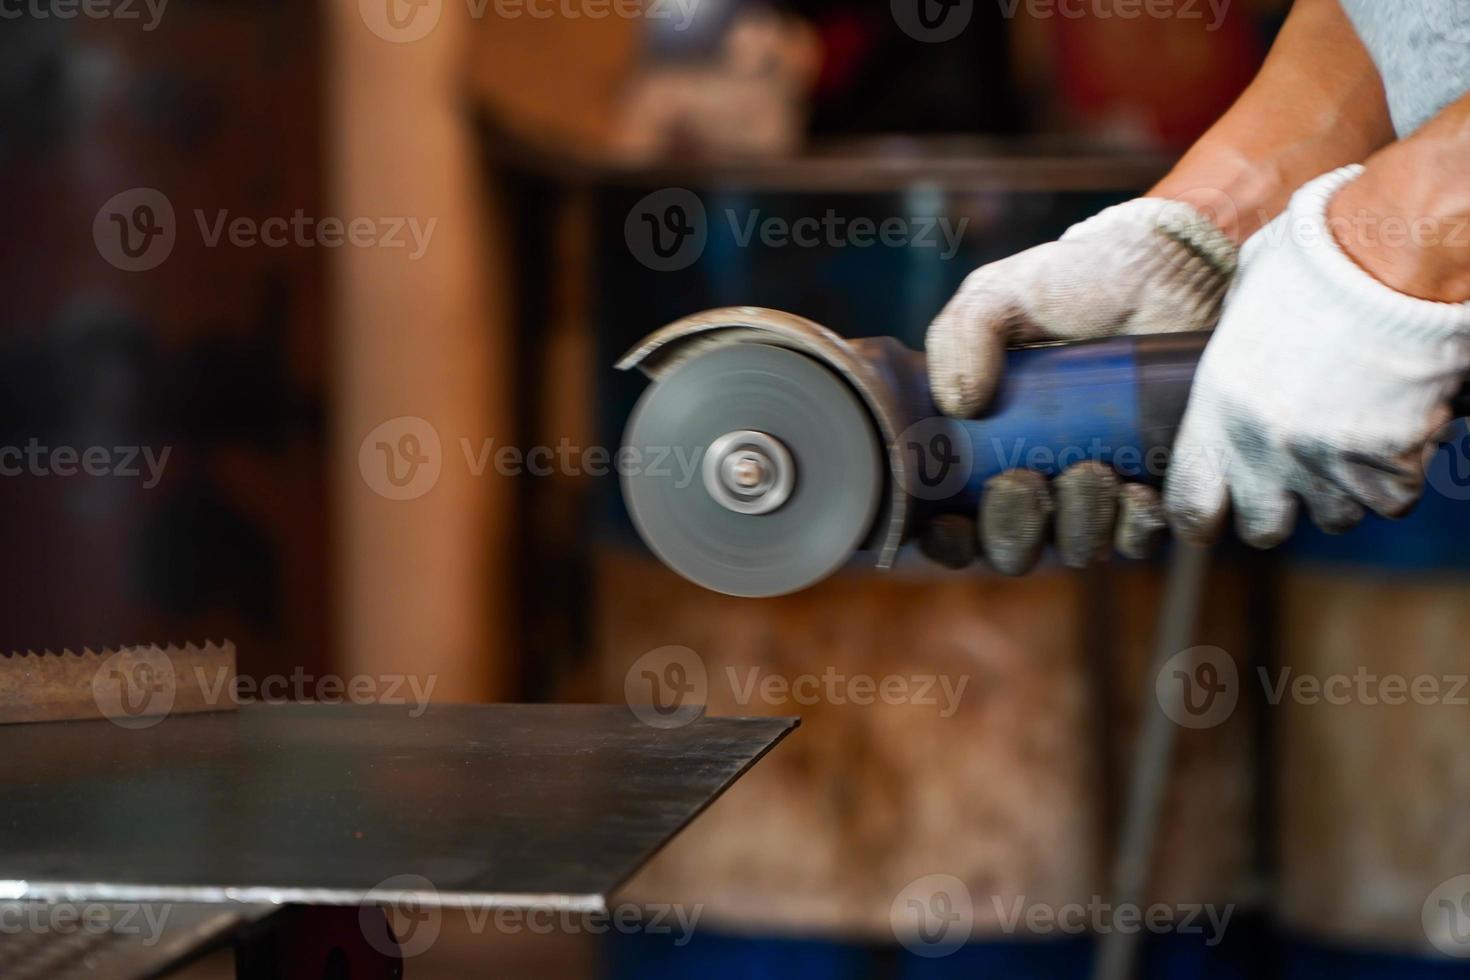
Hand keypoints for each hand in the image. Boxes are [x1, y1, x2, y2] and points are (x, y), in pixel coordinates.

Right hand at [923, 197, 1236, 573]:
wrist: (1171, 268)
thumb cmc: (1075, 282)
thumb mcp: (998, 295)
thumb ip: (961, 335)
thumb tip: (960, 405)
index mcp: (988, 447)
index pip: (953, 523)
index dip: (948, 538)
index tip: (953, 522)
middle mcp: (1040, 479)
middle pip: (1012, 549)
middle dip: (1012, 528)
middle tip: (1025, 480)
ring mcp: (1100, 489)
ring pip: (1076, 547)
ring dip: (1076, 524)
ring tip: (1090, 472)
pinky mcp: (1161, 487)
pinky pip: (1143, 537)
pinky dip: (1135, 525)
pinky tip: (1137, 490)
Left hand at [1164, 166, 1469, 545]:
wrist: (1394, 258)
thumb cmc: (1318, 261)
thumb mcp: (1246, 303)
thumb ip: (1234, 353)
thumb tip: (1233, 361)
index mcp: (1216, 411)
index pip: (1189, 504)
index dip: (1202, 516)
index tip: (1214, 513)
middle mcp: (1262, 449)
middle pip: (1263, 527)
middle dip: (1281, 506)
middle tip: (1297, 471)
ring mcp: (1326, 463)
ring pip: (1334, 516)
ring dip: (1345, 488)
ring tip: (1355, 434)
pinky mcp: (1388, 465)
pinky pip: (1391, 500)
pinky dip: (1399, 474)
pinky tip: (1398, 430)